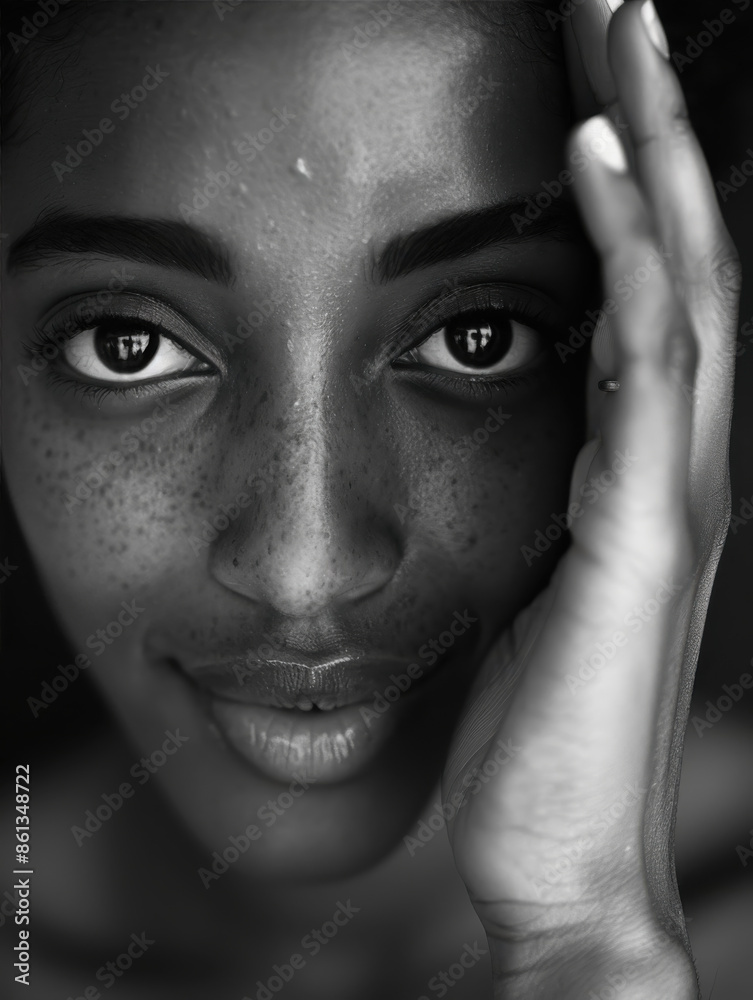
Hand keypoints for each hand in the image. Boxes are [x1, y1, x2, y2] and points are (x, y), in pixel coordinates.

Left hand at [442, 2, 740, 995]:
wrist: (553, 854)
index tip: (588, 79)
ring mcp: (672, 488)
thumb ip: (540, 501)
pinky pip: (643, 356)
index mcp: (642, 472)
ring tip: (618, 27)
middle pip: (681, 252)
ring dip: (655, 147)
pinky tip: (594, 157)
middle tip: (619, 4)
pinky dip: (626, 248)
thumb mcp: (528, 584)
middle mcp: (676, 462)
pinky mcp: (641, 524)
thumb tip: (513, 436)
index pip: (650, 290)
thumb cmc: (533, 730)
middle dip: (657, 122)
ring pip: (681, 277)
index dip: (634, 179)